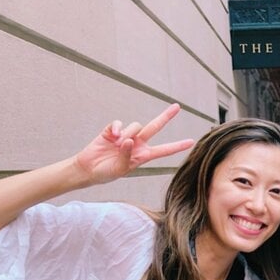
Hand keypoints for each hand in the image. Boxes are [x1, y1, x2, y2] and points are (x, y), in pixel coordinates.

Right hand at [74, 104, 193, 185]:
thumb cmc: (106, 173)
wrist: (88, 169)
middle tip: (177, 106)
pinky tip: (112, 136)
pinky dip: (117, 128)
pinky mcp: (112, 131)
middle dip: (166, 116)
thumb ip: (127, 156)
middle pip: (154, 127)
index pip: (164, 150)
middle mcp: (137, 144)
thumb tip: (129, 140)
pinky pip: (119, 123)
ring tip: (117, 145)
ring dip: (128, 133)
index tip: (191, 142)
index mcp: (143, 156)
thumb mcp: (120, 169)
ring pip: (135, 126)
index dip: (177, 146)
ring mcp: (126, 136)